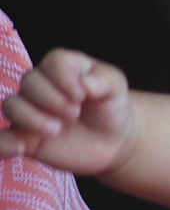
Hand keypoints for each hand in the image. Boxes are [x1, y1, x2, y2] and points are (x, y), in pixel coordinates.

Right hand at [0, 49, 136, 173]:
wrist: (111, 141)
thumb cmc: (111, 107)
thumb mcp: (117, 89)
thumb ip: (106, 80)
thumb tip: (86, 83)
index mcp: (64, 68)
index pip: (54, 62)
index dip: (65, 77)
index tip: (82, 95)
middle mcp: (41, 86)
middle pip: (29, 82)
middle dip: (51, 99)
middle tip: (74, 114)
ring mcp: (30, 111)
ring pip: (11, 106)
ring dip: (31, 118)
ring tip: (56, 131)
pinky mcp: (24, 137)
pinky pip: (0, 138)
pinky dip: (3, 142)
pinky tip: (20, 147)